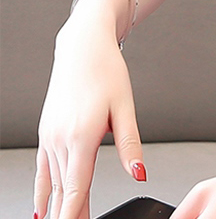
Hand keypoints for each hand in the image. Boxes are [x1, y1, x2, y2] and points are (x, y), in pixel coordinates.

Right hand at [34, 20, 145, 218]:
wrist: (83, 47)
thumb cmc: (106, 71)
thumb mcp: (125, 106)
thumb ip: (130, 144)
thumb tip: (139, 173)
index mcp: (82, 135)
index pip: (76, 188)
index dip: (75, 214)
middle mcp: (60, 139)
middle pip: (64, 190)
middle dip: (70, 214)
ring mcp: (49, 137)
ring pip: (52, 182)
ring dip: (57, 207)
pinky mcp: (46, 132)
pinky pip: (43, 169)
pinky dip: (43, 190)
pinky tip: (42, 206)